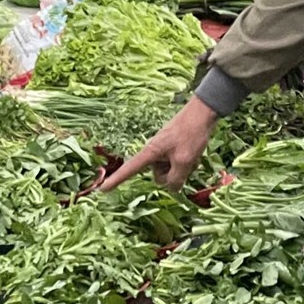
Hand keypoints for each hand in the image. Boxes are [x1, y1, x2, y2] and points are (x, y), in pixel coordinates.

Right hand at [100, 98, 220, 192]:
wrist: (202, 113)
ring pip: (169, 171)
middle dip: (171, 175)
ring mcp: (163, 151)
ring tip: (191, 155)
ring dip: (181, 168)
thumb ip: (175, 179)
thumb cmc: (191, 135)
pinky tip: (194, 153)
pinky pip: (175, 164)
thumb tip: (172, 188)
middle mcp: (153, 153)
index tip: (102, 189)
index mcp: (150, 153)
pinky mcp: (171, 149)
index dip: (116, 180)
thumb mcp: (184, 161)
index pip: (129, 170)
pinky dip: (184, 163)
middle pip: (158, 176)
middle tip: (185, 162)